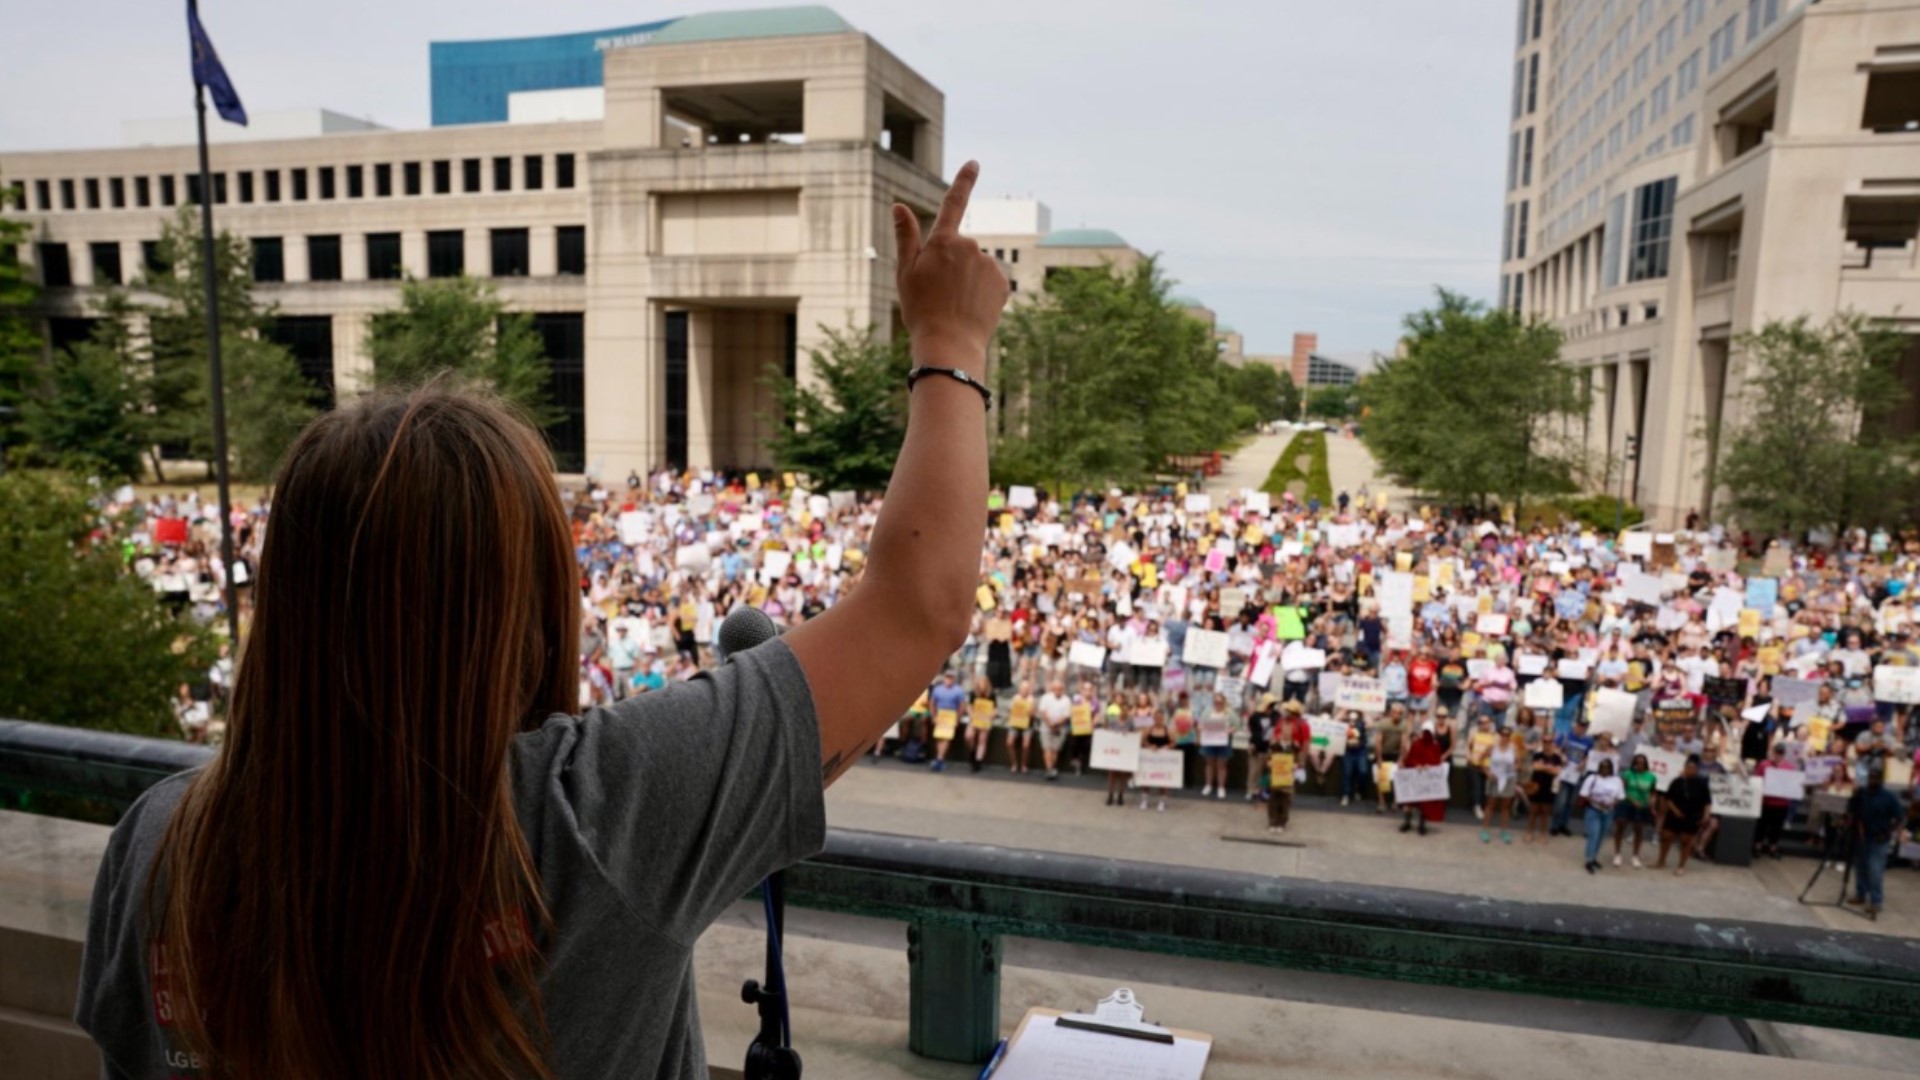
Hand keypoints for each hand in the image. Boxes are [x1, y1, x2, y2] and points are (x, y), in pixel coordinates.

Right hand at [893, 161, 1008, 377]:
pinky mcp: (1003, 283)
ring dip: (967, 278)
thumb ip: (906, 236)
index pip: (954, 203)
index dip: (965, 180)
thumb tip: (898, 205)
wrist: (950, 345)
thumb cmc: (921, 310)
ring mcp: (990, 264)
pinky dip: (981, 290)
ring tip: (955, 304)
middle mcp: (971, 247)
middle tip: (939, 292)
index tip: (975, 163)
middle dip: (951, 263)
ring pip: (976, 265)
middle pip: (960, 248)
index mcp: (944, 241)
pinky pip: (990, 280)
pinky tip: (971, 308)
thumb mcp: (906, 273)